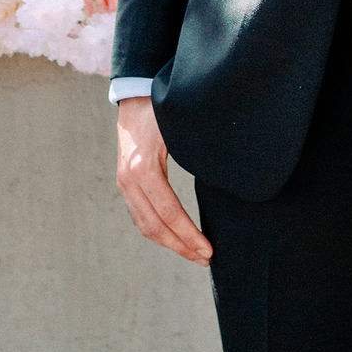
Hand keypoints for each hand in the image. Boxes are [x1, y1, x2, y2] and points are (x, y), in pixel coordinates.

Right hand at [116, 96, 212, 265]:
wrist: (134, 93)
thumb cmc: (162, 106)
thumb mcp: (179, 125)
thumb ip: (198, 148)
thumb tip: (227, 170)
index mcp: (143, 168)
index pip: (169, 213)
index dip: (189, 235)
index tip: (209, 249)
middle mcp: (129, 180)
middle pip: (155, 227)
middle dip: (181, 246)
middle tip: (206, 258)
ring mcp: (124, 183)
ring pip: (145, 226)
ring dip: (170, 243)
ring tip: (195, 253)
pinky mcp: (126, 183)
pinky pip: (141, 216)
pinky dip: (159, 231)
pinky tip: (177, 237)